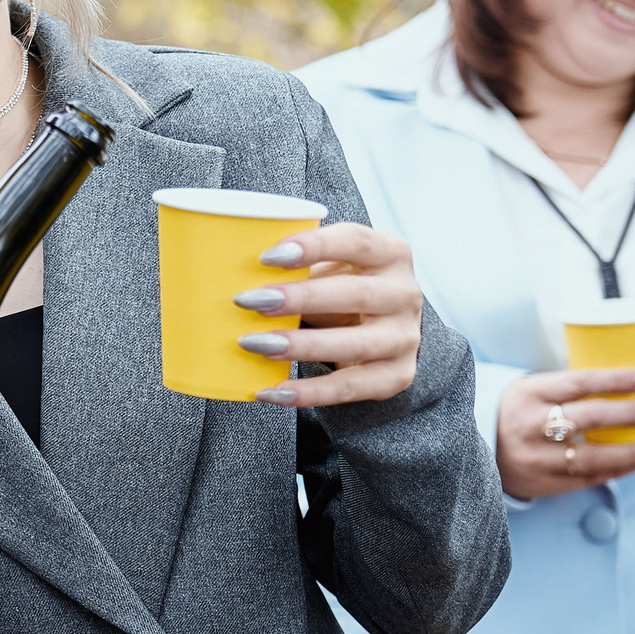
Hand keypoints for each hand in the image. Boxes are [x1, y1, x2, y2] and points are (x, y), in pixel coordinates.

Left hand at [232, 222, 422, 407]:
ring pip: (354, 344)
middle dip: (299, 298)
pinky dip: (308, 392)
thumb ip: (299, 262)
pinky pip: (349, 388)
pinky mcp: (396, 376)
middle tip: (250, 301)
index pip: (356, 241)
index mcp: (391, 253)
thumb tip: (229, 265)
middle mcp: (405, 294)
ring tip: (255, 344)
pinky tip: (272, 391)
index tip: (267, 257)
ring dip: (299, 346)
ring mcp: (405, 338)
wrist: (387, 330)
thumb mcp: (333, 265)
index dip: (313, 246)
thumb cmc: (345, 288)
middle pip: (354, 293)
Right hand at [494, 369, 634, 498]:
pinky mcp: (543, 483)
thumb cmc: (515, 413)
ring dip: (634, 451)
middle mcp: (531, 426)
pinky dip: (617, 469)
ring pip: (594, 456)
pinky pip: (588, 477)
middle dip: (631, 414)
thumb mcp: (529, 390)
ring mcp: (537, 458)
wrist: (472, 450)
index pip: (580, 383)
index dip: (617, 380)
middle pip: (591, 418)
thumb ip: (566, 389)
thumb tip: (624, 385)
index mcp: (528, 394)